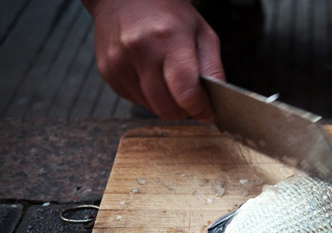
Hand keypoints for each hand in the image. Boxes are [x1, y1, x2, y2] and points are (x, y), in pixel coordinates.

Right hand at [82, 0, 223, 120]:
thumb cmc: (168, 13)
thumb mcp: (202, 33)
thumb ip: (213, 69)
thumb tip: (214, 104)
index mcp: (169, 39)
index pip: (185, 92)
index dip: (200, 108)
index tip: (206, 110)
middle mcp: (140, 51)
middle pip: (167, 108)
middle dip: (183, 110)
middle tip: (189, 96)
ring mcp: (119, 62)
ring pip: (150, 107)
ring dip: (164, 103)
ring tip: (168, 80)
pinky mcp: (107, 71)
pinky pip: (133, 99)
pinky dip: (147, 96)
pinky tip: (150, 74)